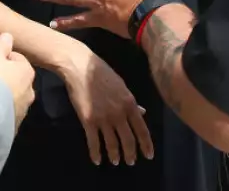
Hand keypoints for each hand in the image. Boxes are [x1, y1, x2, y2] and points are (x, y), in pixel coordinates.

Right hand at [0, 33, 35, 130]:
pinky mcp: (16, 123)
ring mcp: (24, 108)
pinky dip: (3, 110)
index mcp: (27, 71)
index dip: (5, 58)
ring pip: (15, 97)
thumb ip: (1, 45)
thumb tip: (8, 35)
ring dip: (6, 95)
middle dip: (8, 78)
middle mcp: (30, 90)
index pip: (18, 59)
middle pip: (18, 80)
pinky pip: (9, 113)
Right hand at [57, 44, 152, 165]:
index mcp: (130, 104)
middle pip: (128, 140)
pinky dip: (95, 153)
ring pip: (112, 144)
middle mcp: (119, 113)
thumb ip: (132, 102)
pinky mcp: (88, 120)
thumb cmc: (102, 73)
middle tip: (131, 162)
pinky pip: (93, 142)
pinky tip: (97, 160)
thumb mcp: (121, 86)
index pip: (142, 130)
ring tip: (115, 162)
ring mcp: (103, 118)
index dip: (146, 145)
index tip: (148, 156)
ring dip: (114, 155)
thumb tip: (143, 112)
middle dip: (130, 154)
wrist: (80, 67)